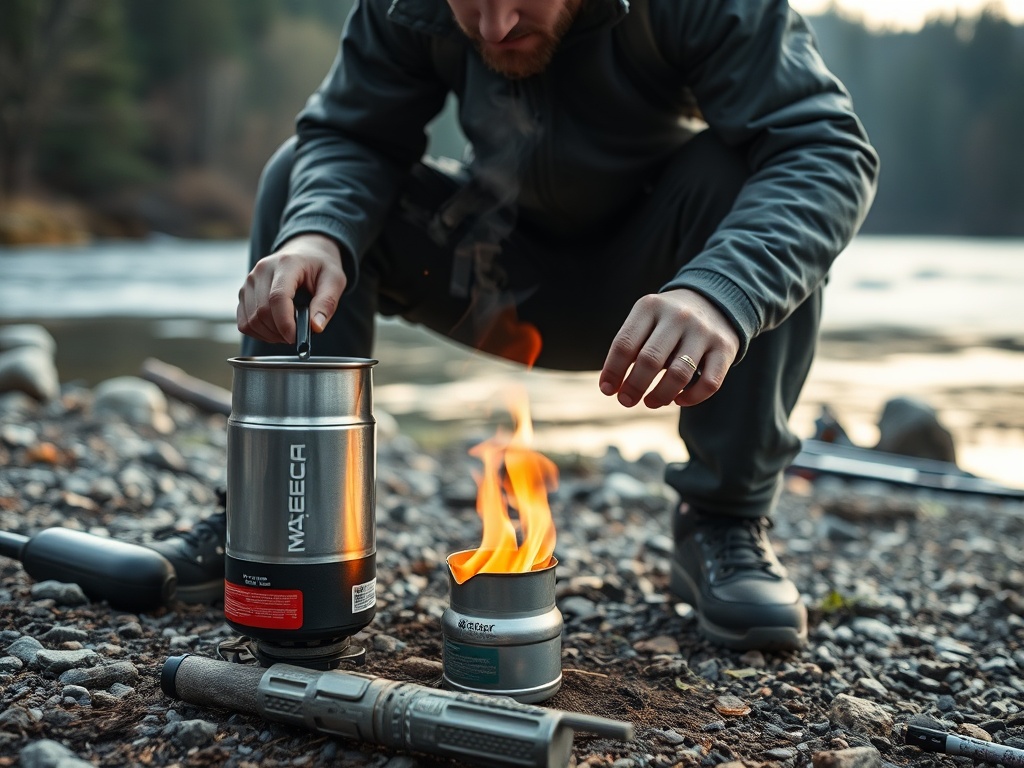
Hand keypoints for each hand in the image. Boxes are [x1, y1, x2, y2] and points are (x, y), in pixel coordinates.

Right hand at [237, 234, 347, 344]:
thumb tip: (316, 327)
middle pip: (262, 312)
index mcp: (286, 264)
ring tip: (288, 331)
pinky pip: (244, 322)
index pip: (277, 298)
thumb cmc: (320, 266)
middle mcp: (262, 270)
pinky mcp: (244, 292)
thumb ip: (327, 303)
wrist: (305, 251)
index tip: (297, 338)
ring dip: (270, 335)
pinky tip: (275, 329)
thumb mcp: (334, 280)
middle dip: (280, 332)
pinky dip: (259, 333)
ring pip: (251, 320)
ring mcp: (249, 281)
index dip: (285, 323)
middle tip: (297, 335)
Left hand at [599, 288, 739, 407]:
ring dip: (660, 396)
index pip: (625, 343)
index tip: (607, 390)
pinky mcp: (725, 348)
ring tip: (650, 402)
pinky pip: (709, 383)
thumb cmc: (667, 322)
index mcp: (651, 307)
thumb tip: (612, 387)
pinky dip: (691, 398)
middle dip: (634, 386)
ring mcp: (703, 332)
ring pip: (679, 375)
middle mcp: (678, 316)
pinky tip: (678, 400)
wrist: (714, 301)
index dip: (612, 370)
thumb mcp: (646, 320)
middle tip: (626, 401)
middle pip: (650, 360)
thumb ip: (630, 348)